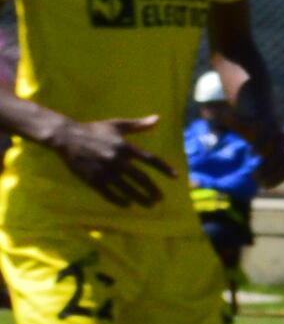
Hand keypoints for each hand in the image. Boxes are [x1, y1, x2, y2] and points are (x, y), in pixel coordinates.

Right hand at [38, 116, 163, 208]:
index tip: (175, 177)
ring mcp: (105, 170)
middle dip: (152, 189)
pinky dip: (119, 200)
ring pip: (126, 188)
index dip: (164, 169)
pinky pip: (109, 193)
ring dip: (139, 198)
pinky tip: (127, 204)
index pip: (150, 160)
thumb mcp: (117, 125)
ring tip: (148, 204)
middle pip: (141, 178)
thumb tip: (158, 119)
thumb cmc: (94, 130)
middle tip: (160, 198)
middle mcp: (118, 160)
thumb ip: (138, 125)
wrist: (67, 137)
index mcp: (126, 146)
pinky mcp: (92, 179)